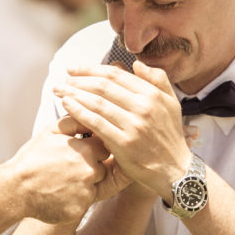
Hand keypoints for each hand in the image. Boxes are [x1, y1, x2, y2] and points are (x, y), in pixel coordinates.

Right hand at [8, 116, 109, 224]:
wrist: (16, 187)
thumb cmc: (32, 158)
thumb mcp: (51, 131)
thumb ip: (75, 121)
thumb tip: (90, 117)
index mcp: (86, 151)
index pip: (104, 148)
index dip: (93, 150)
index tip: (79, 153)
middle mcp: (90, 171)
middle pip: (102, 169)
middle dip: (91, 168)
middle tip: (68, 168)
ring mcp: (86, 192)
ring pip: (95, 187)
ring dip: (85, 185)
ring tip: (62, 181)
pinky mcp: (79, 209)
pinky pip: (84, 203)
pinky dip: (75, 200)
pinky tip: (59, 194)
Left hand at [54, 60, 190, 200]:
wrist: (176, 170)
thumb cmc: (170, 136)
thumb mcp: (171, 103)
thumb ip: (157, 80)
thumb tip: (136, 64)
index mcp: (152, 94)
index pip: (115, 75)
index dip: (91, 69)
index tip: (75, 68)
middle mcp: (143, 106)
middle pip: (103, 86)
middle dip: (78, 79)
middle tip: (63, 78)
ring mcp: (133, 125)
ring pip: (97, 103)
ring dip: (74, 93)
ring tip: (59, 90)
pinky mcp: (124, 143)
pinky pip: (96, 123)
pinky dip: (79, 111)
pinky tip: (67, 105)